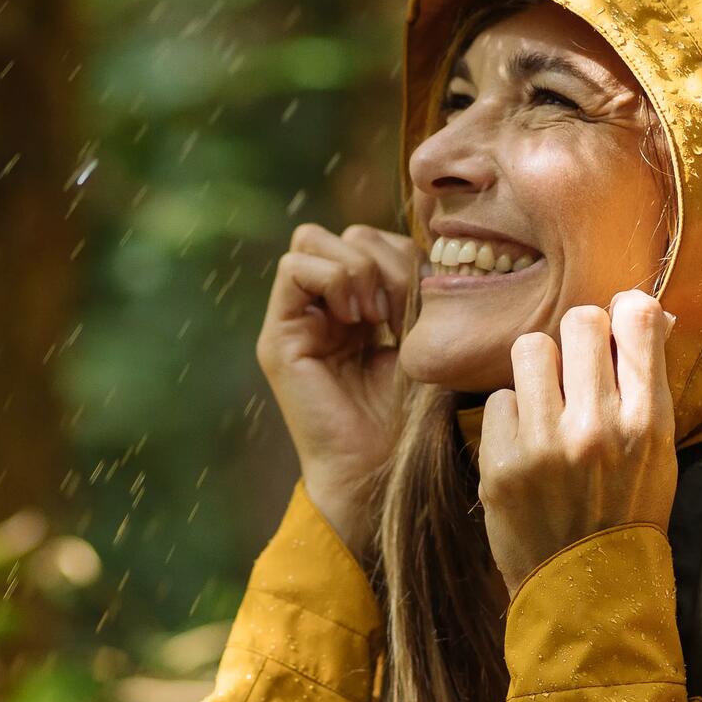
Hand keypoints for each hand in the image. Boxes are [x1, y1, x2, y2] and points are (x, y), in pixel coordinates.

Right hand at [256, 223, 419, 559]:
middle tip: (396, 309)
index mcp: (358, 307)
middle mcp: (322, 309)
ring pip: (313, 240)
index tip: (421, 301)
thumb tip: (420, 244)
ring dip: (356, 269)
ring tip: (375, 315)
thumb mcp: (423, 337)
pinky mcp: (278, 335)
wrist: (381, 468)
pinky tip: (355, 319)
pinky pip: (294, 268)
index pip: (368, 240)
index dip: (399, 255)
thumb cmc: (410, 415)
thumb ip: (414, 287)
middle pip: (340, 234)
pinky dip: (332, 280)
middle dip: (379, 259)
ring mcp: (296, 319)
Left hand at [477, 289, 677, 599]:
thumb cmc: (628, 511)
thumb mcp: (659, 450)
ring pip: (530, 348)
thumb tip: (641, 310)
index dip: (621, 314)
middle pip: (579, 321)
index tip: (614, 331)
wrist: (588, 590)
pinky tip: (525, 448)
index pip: (636, 318)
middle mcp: (599, 426)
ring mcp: (546, 445)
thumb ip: (648, 382)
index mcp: (649, 420)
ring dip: (538, 372)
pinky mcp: (502, 464)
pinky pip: (499, 399)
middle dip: (576, 340)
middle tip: (575, 373)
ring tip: (547, 406)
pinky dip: (511, 419)